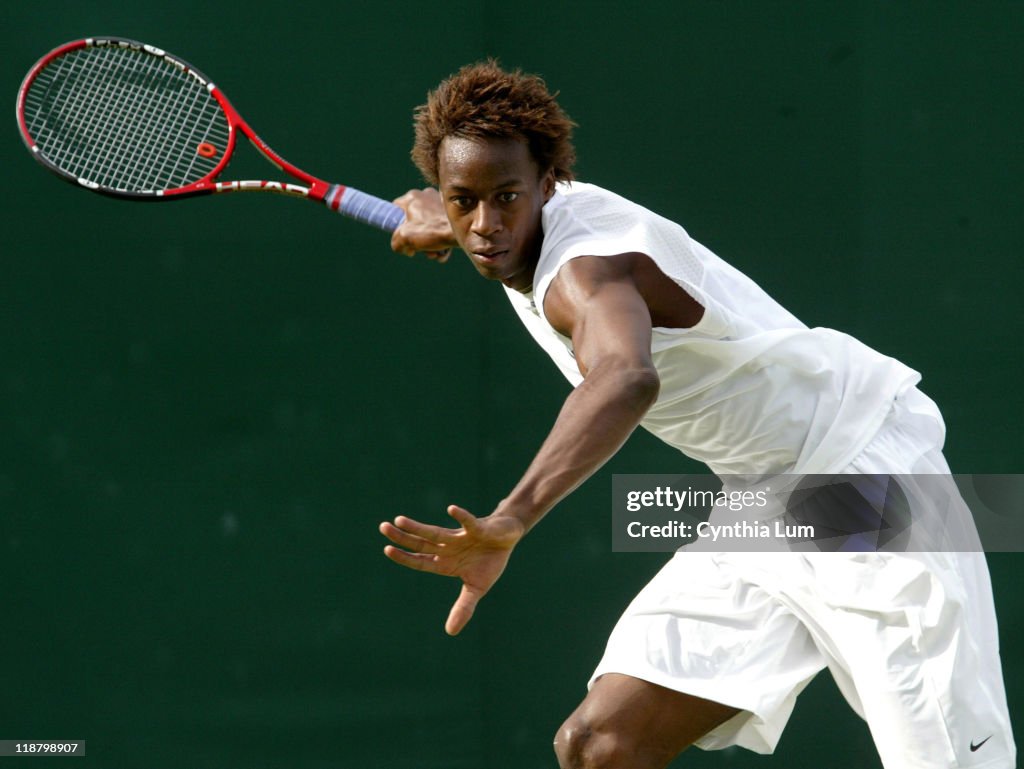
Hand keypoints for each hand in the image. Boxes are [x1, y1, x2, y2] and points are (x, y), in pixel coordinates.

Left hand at [380, 505, 524, 634]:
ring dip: (418, 527)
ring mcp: (462, 536)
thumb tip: (450, 632)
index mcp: (446, 562)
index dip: (404, 557)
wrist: (507, 537)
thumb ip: (464, 607)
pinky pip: (468, 522)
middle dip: (403, 536)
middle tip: (382, 527)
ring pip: (436, 532)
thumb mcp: (477, 588)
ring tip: (399, 520)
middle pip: (422, 542)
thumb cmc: (488, 561)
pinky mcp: (479, 527)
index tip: (386, 549)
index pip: (421, 560)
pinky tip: (451, 510)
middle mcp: (449, 547)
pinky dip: (461, 517)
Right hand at [391, 188, 456, 261]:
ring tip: (434, 253)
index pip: (394, 209)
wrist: (463, 233)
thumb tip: (402, 247)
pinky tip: (443, 252)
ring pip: (427, 228)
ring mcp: (440, 205)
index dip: (394, 225)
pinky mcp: (450, 215)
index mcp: (412, 197)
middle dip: (416, 240)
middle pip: (412, 222)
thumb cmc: (433, 231)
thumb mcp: (405, 238)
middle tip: (419, 249)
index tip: (400, 236)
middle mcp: (426, 196)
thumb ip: (396, 242)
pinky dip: (440, 243)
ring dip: (428, 245)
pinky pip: (440, 230)